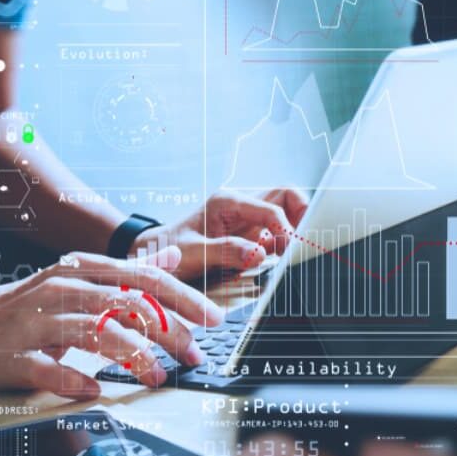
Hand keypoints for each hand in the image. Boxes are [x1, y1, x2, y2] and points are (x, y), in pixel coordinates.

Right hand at [0, 247, 222, 398]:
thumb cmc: (33, 303)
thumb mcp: (82, 276)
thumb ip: (129, 271)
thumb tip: (172, 257)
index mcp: (84, 269)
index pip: (144, 279)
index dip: (183, 297)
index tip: (213, 318)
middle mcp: (64, 290)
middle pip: (127, 305)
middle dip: (169, 332)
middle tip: (195, 355)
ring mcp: (38, 323)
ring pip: (95, 334)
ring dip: (133, 357)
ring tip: (158, 376)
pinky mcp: (17, 357)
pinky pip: (49, 369)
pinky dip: (74, 380)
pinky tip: (96, 391)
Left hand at [134, 189, 308, 279]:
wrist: (154, 254)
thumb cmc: (169, 249)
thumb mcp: (193, 252)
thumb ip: (225, 251)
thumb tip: (258, 254)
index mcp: (228, 202)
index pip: (271, 207)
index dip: (284, 228)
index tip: (288, 250)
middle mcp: (242, 206)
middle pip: (286, 196)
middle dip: (301, 214)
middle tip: (302, 241)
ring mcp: (247, 220)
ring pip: (286, 210)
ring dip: (295, 227)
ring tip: (293, 251)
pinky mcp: (250, 235)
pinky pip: (276, 232)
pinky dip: (285, 243)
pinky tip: (282, 260)